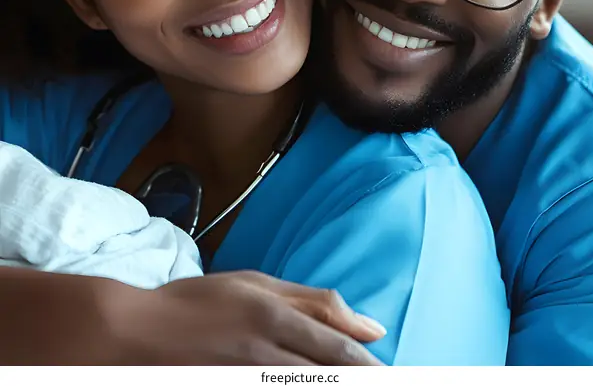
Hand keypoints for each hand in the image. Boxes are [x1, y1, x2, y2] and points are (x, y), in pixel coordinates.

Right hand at [117, 270, 385, 364]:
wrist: (135, 333)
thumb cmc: (197, 303)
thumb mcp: (256, 284)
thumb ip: (314, 301)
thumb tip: (373, 326)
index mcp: (273, 314)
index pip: (336, 350)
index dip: (368, 369)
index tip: (389, 375)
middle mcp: (263, 350)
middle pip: (326, 376)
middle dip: (359, 381)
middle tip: (386, 382)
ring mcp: (244, 376)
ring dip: (332, 385)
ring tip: (356, 384)